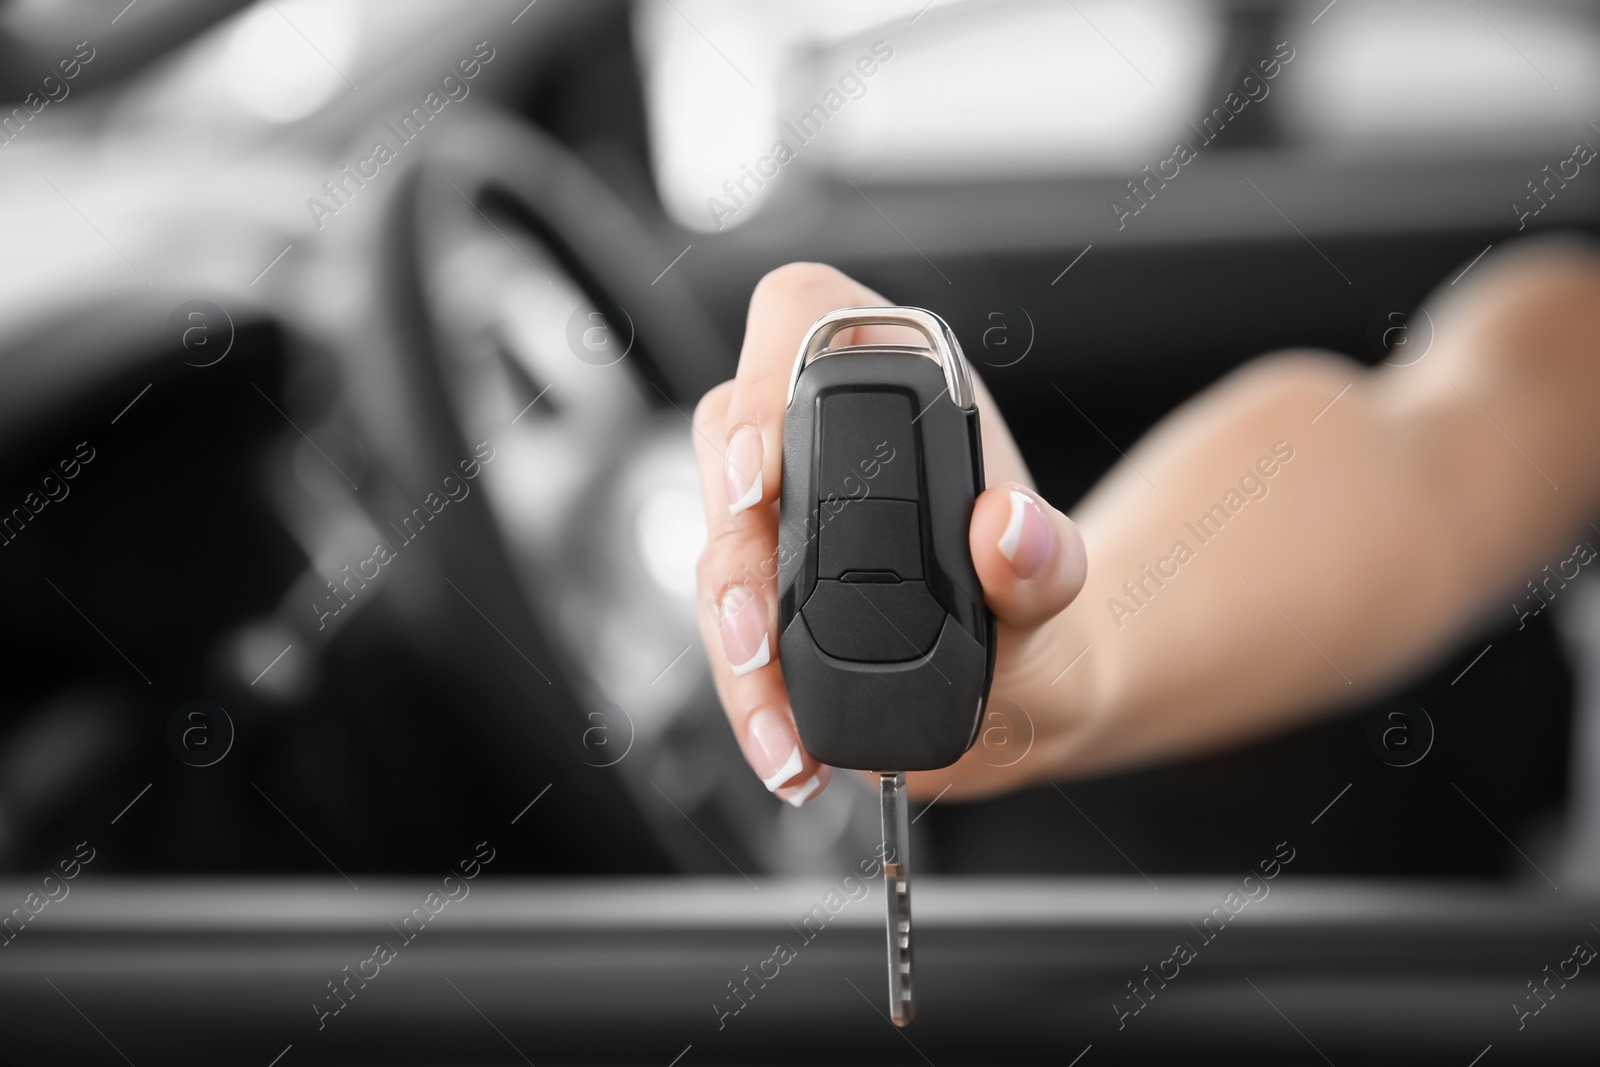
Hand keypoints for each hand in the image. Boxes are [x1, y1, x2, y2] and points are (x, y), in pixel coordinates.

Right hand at [692, 263, 1088, 803]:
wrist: (1021, 688)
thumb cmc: (1035, 607)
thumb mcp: (1059, 585)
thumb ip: (1046, 559)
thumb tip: (1009, 530)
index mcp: (896, 378)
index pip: (799, 318)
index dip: (761, 383)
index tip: (760, 476)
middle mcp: (823, 432)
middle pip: (726, 442)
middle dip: (732, 549)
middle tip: (760, 636)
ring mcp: (781, 511)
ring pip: (713, 546)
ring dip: (730, 641)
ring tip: (775, 718)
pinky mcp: (758, 584)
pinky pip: (722, 624)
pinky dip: (744, 694)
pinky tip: (780, 744)